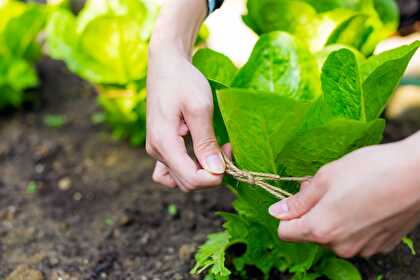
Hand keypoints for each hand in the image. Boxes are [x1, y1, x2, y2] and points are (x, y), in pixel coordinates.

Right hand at [147, 51, 226, 191]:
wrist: (166, 64)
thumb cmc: (183, 80)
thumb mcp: (200, 107)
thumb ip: (206, 141)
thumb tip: (216, 171)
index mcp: (163, 143)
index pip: (190, 179)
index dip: (214, 178)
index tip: (230, 158)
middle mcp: (156, 151)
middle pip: (186, 182)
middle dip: (210, 174)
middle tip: (227, 149)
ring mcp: (155, 149)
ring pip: (180, 179)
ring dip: (201, 173)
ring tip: (215, 153)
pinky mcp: (159, 145)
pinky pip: (171, 171)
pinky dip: (187, 170)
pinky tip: (199, 157)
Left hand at [269, 138, 419, 257]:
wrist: (418, 174)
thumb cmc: (371, 170)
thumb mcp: (326, 177)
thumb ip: (299, 199)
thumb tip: (277, 212)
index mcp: (321, 229)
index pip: (285, 233)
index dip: (287, 214)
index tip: (298, 199)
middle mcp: (340, 246)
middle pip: (311, 234)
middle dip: (313, 212)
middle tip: (329, 188)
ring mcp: (362, 249)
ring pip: (333, 236)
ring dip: (334, 217)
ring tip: (350, 193)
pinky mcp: (380, 246)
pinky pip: (355, 237)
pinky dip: (354, 223)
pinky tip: (367, 203)